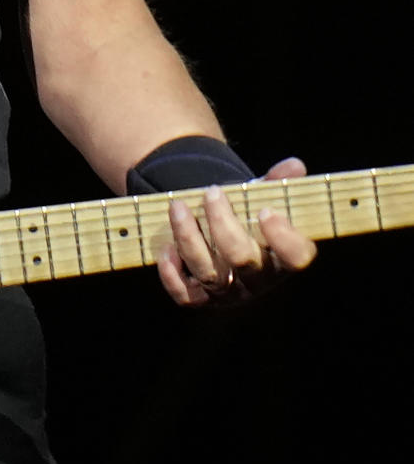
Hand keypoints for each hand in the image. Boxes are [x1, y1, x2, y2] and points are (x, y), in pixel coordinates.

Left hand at [157, 156, 317, 306]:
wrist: (220, 235)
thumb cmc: (247, 215)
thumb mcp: (262, 198)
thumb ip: (277, 183)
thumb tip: (294, 165)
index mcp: (282, 257)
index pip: (296, 257)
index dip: (284, 238)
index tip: (266, 211)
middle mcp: (258, 280)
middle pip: (243, 260)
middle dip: (224, 224)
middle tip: (211, 192)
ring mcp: (229, 292)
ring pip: (210, 274)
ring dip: (189, 238)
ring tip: (177, 206)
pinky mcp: (201, 299)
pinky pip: (186, 296)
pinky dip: (172, 275)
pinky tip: (166, 249)